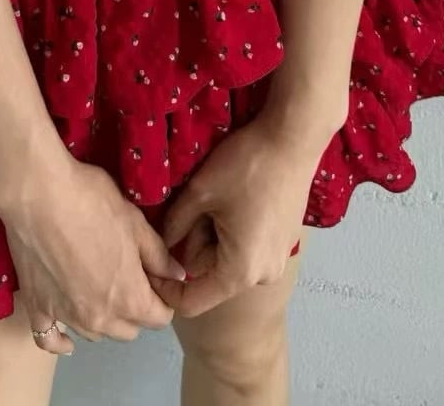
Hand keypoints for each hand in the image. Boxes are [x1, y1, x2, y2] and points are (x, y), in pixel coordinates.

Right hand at [0, 154, 186, 353]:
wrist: (39, 194)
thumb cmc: (93, 202)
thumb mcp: (136, 223)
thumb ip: (159, 255)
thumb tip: (178, 275)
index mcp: (130, 299)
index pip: (160, 318)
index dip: (163, 297)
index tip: (155, 276)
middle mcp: (100, 319)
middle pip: (129, 330)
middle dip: (136, 310)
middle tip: (129, 277)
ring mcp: (67, 317)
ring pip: (95, 334)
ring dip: (104, 318)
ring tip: (99, 288)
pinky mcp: (38, 308)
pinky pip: (50, 339)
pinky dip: (61, 340)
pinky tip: (68, 335)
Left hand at [157, 104, 341, 317]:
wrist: (294, 140)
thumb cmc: (247, 166)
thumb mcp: (199, 193)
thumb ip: (174, 225)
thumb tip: (161, 244)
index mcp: (239, 272)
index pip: (191, 303)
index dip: (165, 289)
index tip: (149, 265)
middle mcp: (262, 276)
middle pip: (209, 273)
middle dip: (195, 242)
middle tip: (201, 204)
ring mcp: (277, 260)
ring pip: (227, 258)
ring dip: (215, 234)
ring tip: (223, 197)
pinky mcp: (284, 243)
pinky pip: (247, 248)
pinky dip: (234, 229)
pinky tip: (240, 198)